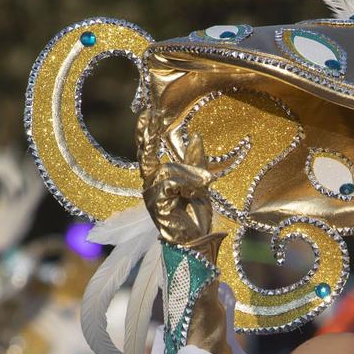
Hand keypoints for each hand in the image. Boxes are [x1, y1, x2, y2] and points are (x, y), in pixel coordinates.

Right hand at [144, 126, 222, 251]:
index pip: (147, 152)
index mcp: (157, 179)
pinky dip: (188, 184)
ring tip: (206, 182)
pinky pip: (171, 183)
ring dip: (190, 174)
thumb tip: (196, 136)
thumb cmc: (196, 215)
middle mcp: (149, 186)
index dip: (147, 133)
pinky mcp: (157, 204)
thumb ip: (195, 162)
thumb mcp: (199, 182)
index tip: (148, 112)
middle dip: (148, 135)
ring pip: (168, 170)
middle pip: (147, 156)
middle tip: (152, 114)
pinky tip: (197, 191)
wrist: (197, 241)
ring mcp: (151, 195)